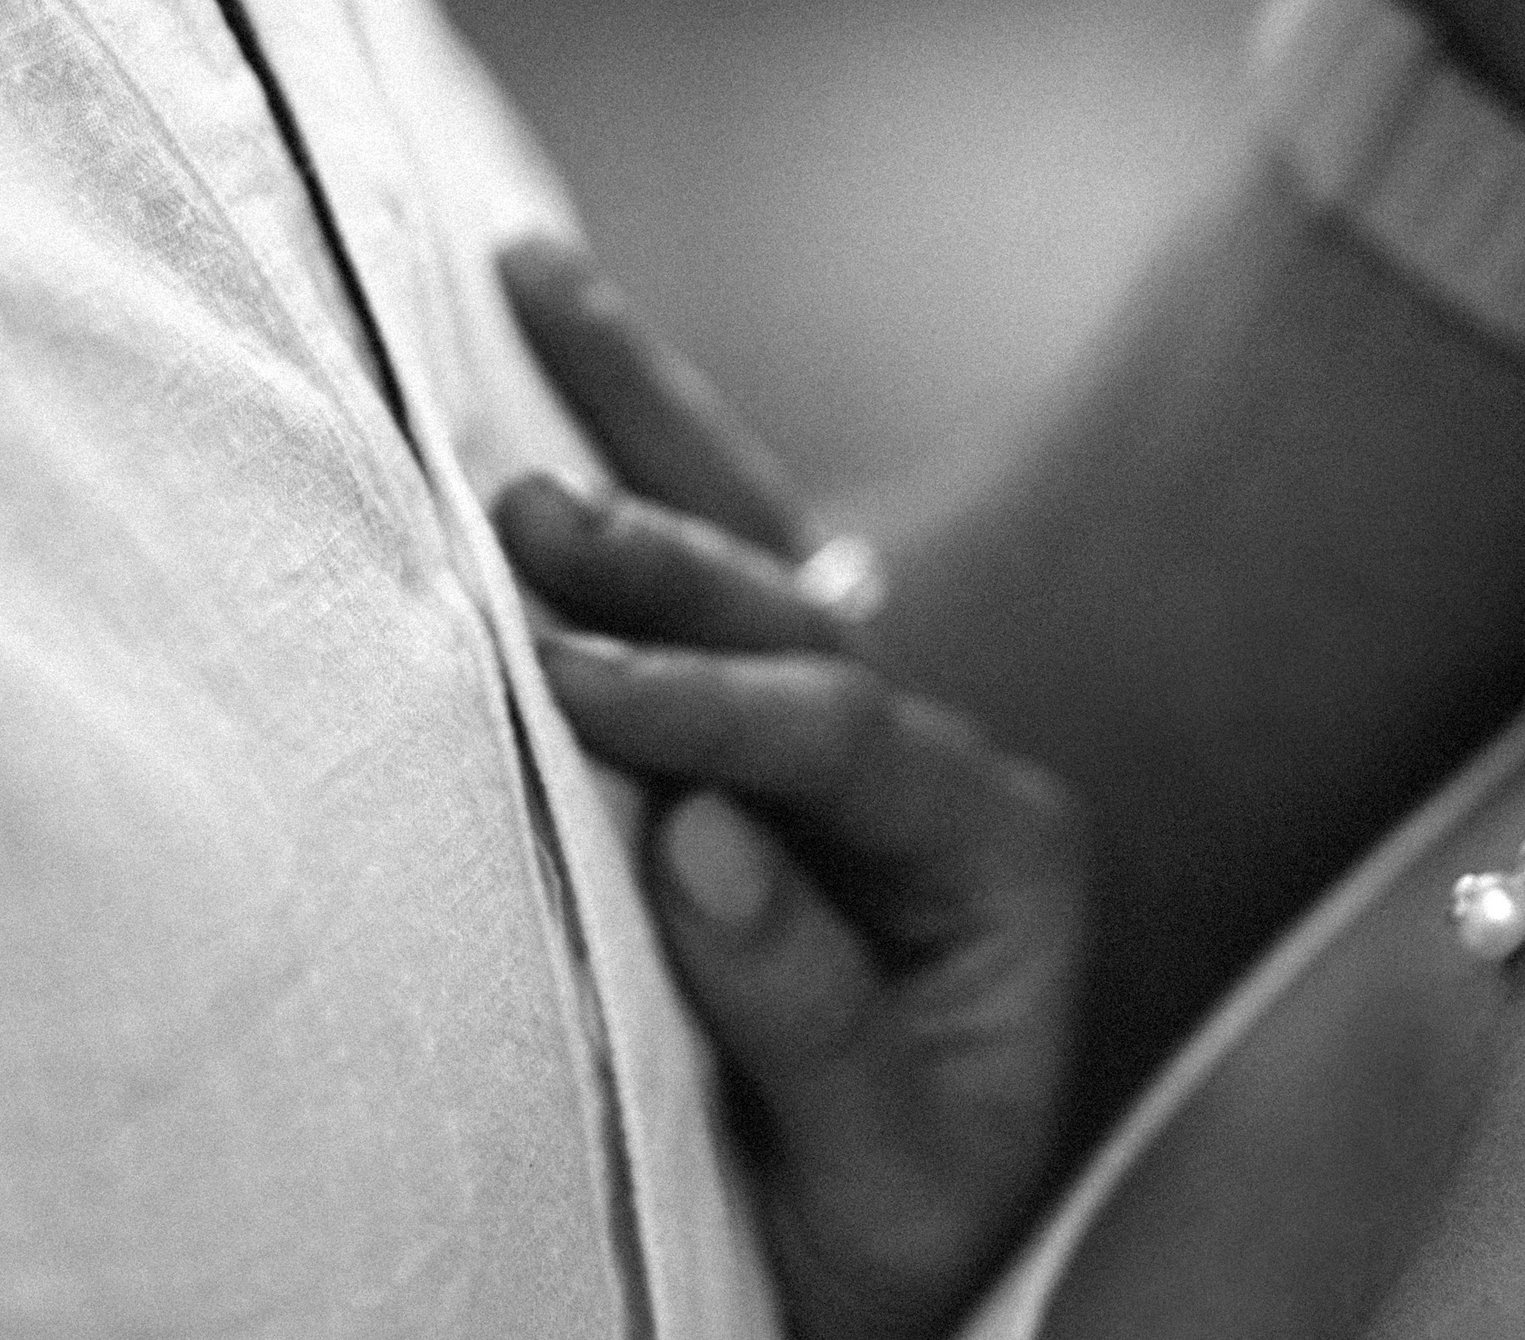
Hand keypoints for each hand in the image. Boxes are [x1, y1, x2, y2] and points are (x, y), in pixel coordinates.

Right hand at [498, 253, 1082, 1339]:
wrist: (888, 1258)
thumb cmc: (892, 1238)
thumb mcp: (891, 1180)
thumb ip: (812, 1015)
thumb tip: (700, 835)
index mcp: (1002, 852)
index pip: (850, 738)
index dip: (712, 709)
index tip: (573, 682)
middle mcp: (934, 754)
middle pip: (794, 610)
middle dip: (656, 554)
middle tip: (522, 510)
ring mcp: (849, 712)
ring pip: (752, 526)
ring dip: (634, 414)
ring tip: (529, 282)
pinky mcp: (761, 708)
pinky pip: (703, 550)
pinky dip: (633, 436)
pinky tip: (554, 322)